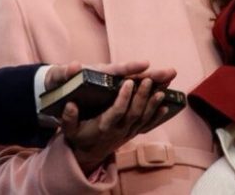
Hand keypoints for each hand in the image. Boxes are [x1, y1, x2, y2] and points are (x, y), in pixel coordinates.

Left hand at [43, 60, 175, 91]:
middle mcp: (110, 76)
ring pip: (138, 82)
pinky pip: (135, 91)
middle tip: (171, 71)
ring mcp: (115, 83)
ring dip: (155, 81)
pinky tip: (162, 95)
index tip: (145, 64)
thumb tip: (74, 66)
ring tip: (172, 78)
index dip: (130, 67)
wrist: (60, 81)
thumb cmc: (60, 78)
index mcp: (99, 72)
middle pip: (134, 74)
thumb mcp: (59, 76)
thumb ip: (65, 72)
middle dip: (152, 74)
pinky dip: (147, 92)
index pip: (116, 70)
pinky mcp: (116, 91)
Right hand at [48, 61, 176, 175]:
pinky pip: (147, 126)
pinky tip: (165, 107)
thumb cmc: (79, 136)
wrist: (89, 155)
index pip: (117, 111)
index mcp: (104, 126)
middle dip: (142, 96)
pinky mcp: (133, 133)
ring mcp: (128, 132)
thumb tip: (69, 105)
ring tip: (162, 89)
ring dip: (153, 104)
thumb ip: (69, 118)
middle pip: (134, 113)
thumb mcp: (70, 130)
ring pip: (144, 118)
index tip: (128, 82)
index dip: (124, 97)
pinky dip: (157, 117)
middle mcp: (119, 130)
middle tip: (149, 79)